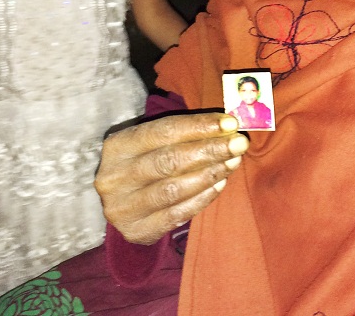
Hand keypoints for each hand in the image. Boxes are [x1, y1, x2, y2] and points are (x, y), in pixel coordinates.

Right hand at [95, 112, 248, 244]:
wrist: (120, 205)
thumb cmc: (143, 164)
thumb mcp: (150, 143)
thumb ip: (181, 134)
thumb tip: (226, 127)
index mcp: (117, 146)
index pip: (162, 131)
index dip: (198, 126)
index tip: (230, 123)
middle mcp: (114, 177)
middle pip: (169, 160)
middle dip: (210, 150)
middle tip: (239, 143)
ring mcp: (123, 208)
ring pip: (173, 189)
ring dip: (209, 174)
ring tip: (233, 162)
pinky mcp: (137, 231)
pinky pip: (176, 214)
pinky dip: (202, 198)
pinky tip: (220, 184)